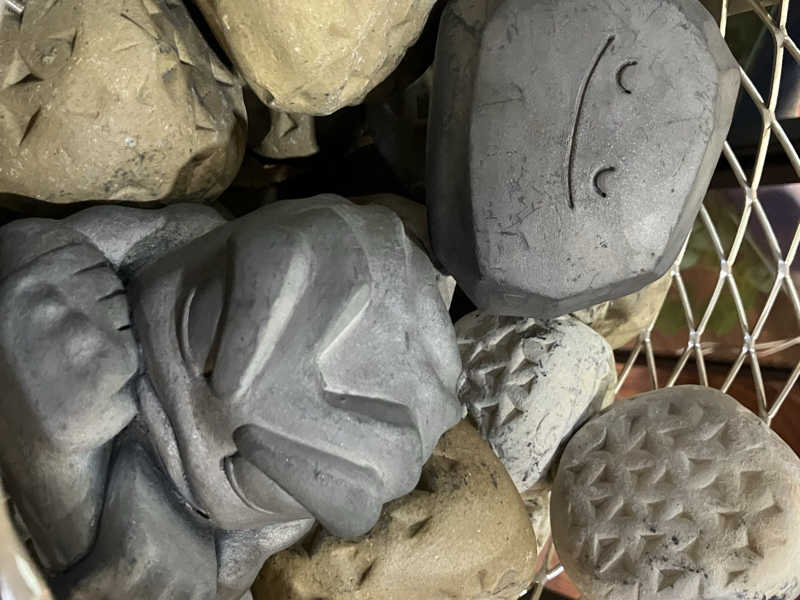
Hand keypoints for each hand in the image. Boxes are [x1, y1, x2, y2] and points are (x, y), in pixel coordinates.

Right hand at [0, 234, 137, 450]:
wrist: (36, 442)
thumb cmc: (34, 373)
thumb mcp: (28, 313)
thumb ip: (55, 280)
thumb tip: (98, 248)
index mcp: (23, 283)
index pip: (86, 257)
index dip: (90, 285)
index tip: (71, 316)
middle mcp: (48, 302)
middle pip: (110, 287)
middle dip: (103, 317)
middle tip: (72, 352)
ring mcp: (78, 331)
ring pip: (126, 318)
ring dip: (115, 342)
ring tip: (82, 368)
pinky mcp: (109, 360)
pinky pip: (136, 350)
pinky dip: (126, 371)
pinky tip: (99, 388)